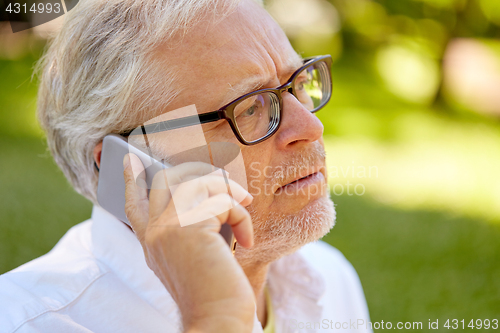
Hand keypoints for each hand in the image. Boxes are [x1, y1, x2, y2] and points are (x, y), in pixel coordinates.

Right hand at [123, 154, 255, 332]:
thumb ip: (191, 230)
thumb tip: (212, 199)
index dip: (132, 180)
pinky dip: (241, 216)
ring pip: (196, 183)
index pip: (133, 205)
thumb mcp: (193, 258)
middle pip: (165, 180)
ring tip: (245, 206)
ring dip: (229, 191)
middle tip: (224, 183)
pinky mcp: (190, 228)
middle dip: (198, 173)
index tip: (131, 159)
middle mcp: (154, 233)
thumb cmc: (212, 293)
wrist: (216, 320)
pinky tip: (246, 240)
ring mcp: (168, 229)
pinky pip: (222, 201)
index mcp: (151, 243)